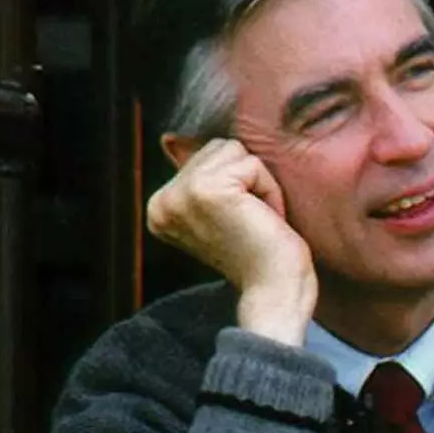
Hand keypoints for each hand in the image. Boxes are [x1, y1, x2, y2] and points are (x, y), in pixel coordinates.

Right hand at [145, 138, 316, 345]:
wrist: (274, 294)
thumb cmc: (258, 257)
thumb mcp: (221, 212)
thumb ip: (198, 174)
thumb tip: (168, 138)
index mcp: (159, 207)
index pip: (206, 156)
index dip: (236, 186)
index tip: (237, 225)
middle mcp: (162, 201)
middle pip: (219, 147)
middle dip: (247, 181)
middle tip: (250, 223)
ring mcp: (182, 194)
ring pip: (236, 151)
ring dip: (259, 185)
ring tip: (255, 221)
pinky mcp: (209, 190)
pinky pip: (253, 164)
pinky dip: (269, 191)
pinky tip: (263, 222)